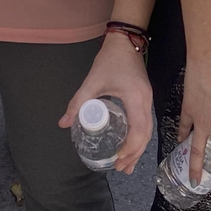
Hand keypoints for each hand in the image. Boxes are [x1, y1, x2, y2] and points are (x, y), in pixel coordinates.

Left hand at [58, 31, 152, 174]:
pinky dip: (139, 137)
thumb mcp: (92, 81)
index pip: (138, 131)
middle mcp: (146, 102)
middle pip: (146, 135)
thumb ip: (78, 102)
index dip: (130, 148)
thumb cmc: (110, 59)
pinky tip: (131, 145)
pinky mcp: (145, 97)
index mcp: (135, 99)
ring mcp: (148, 100)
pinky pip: (146, 123)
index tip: (117, 159)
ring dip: (138, 148)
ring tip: (127, 164)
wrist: (125, 41)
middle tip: (121, 168)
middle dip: (134, 154)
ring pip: (148, 130)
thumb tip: (63, 123)